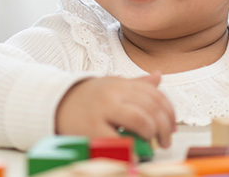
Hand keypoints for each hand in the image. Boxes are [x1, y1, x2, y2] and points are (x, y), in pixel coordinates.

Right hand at [55, 73, 174, 148]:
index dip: (169, 112)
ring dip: (152, 135)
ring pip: (141, 121)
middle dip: (164, 127)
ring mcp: (103, 111)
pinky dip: (132, 150)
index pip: (155, 95)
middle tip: (165, 140)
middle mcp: (113, 94)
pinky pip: (119, 141)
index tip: (172, 126)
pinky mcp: (93, 130)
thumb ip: (136, 84)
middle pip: (151, 108)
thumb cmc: (89, 98)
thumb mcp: (112, 85)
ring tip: (151, 143)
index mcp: (120, 84)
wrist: (57, 104)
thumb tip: (158, 76)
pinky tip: (134, 153)